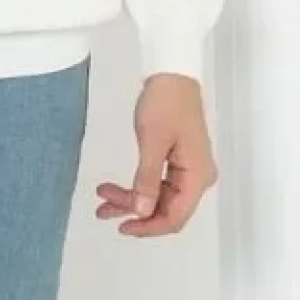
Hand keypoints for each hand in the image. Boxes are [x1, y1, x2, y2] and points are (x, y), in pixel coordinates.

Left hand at [95, 73, 217, 236]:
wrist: (172, 72)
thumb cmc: (164, 103)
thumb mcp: (152, 141)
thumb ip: (147, 180)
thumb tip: (142, 212)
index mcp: (197, 177)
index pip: (175, 217)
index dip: (148, 227)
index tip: (122, 227)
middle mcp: (197, 178)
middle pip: (165, 208)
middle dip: (133, 210)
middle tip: (102, 208)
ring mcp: (188, 169)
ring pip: (158, 196)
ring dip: (131, 199)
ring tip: (102, 196)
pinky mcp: (178, 160)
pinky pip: (158, 182)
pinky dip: (136, 185)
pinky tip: (114, 187)